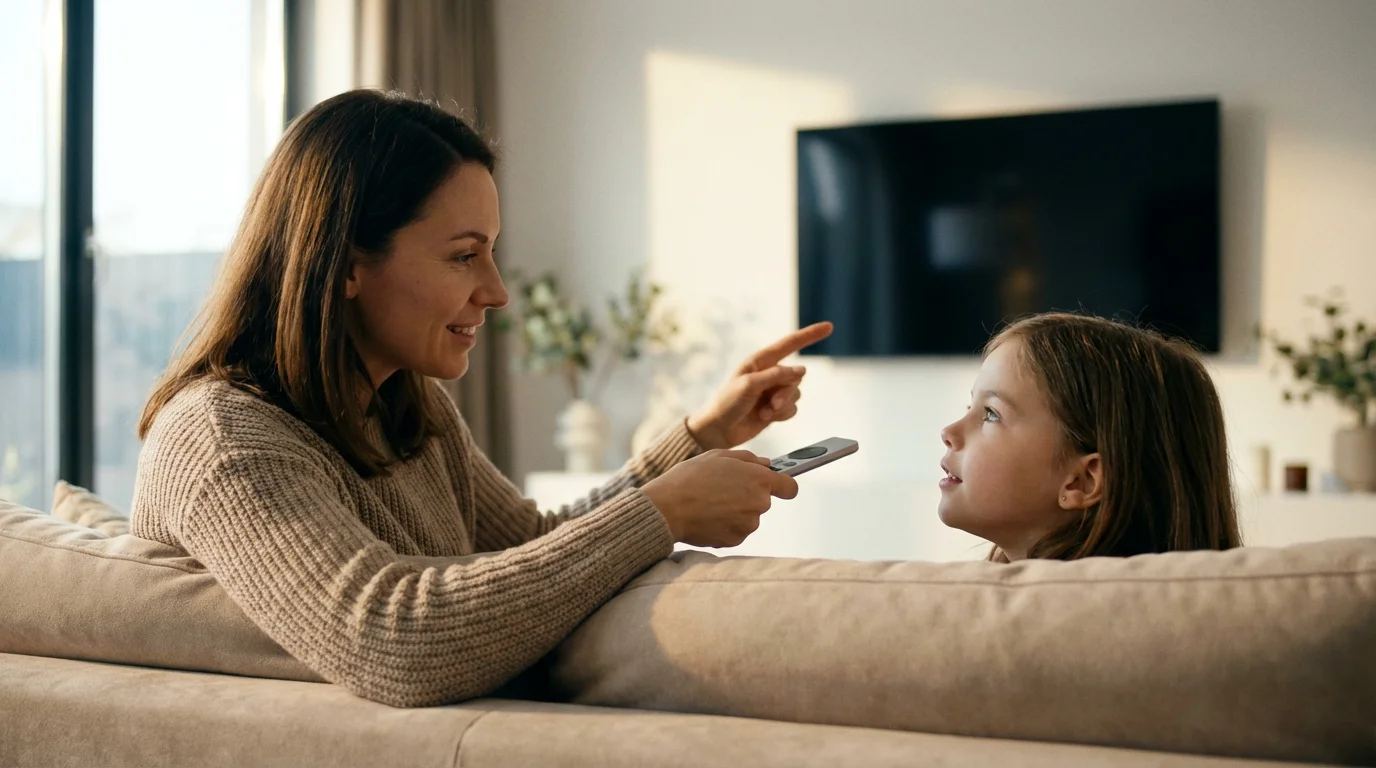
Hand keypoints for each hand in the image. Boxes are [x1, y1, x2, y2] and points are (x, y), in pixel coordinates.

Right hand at [642, 450, 799, 546]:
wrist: (667, 508)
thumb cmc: (690, 478)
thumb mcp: (719, 456)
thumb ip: (749, 459)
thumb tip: (766, 464)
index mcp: (759, 480)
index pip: (790, 487)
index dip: (783, 485)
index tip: (777, 485)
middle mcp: (759, 503)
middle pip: (763, 500)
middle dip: (748, 495)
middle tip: (723, 488)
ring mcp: (748, 525)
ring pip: (748, 516)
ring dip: (736, 511)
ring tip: (710, 502)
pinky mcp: (735, 540)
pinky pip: (736, 530)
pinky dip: (725, 525)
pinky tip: (708, 516)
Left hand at [687, 322, 833, 449]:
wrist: (718, 431)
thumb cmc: (727, 404)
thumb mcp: (749, 384)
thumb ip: (777, 375)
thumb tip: (802, 371)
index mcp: (760, 361)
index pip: (790, 344)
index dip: (810, 335)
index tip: (829, 327)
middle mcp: (769, 374)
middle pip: (796, 376)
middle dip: (787, 391)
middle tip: (771, 403)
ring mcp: (773, 392)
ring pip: (795, 394)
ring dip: (783, 405)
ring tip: (765, 412)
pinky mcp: (775, 409)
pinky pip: (792, 409)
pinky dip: (782, 415)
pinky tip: (765, 418)